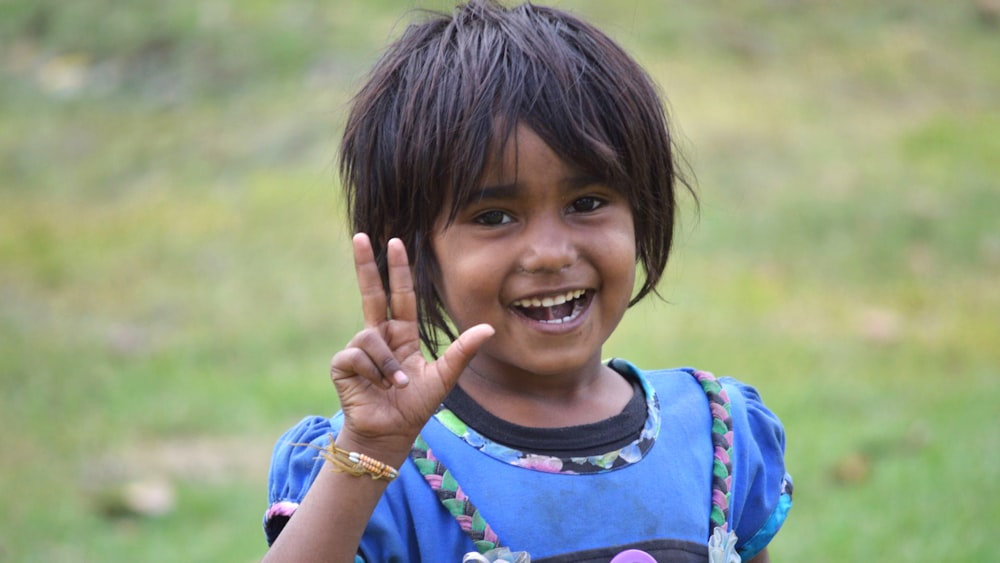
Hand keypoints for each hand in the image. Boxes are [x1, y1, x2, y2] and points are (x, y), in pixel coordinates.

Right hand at [329, 233, 493, 452]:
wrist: (390, 433)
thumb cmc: (415, 407)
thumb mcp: (444, 377)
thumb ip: (463, 351)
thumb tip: (489, 328)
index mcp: (401, 335)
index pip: (400, 295)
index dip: (398, 270)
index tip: (395, 243)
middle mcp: (378, 336)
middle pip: (371, 293)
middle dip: (366, 264)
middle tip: (361, 236)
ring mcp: (358, 349)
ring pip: (371, 337)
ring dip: (387, 364)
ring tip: (396, 385)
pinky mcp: (343, 364)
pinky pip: (359, 355)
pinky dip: (375, 372)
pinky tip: (376, 387)